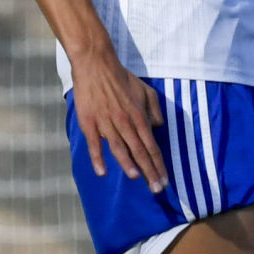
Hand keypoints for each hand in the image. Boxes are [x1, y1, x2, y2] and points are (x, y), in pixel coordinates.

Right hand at [70, 43, 166, 191]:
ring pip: (120, 148)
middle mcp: (125, 122)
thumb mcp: (146, 91)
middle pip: (140, 151)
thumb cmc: (122, 79)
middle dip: (149, 171)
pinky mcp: (89, 122)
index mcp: (139, 116)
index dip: (159, 165)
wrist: (95, 64)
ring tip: (137, 178)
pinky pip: (94, 143)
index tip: (165, 181)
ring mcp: (106, 122)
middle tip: (157, 189)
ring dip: (129, 164)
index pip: (152, 146)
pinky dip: (98, 158)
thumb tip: (157, 128)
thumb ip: (154, 110)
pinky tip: (102, 172)